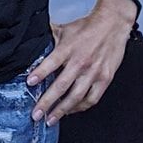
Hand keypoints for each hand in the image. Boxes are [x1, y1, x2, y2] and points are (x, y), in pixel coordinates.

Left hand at [25, 0, 135, 123]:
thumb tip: (32, 40)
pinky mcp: (105, 78)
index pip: (51, 62)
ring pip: (76, 97)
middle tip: (36, 114)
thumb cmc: (87, 27)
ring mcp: (94, 72)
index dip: (40, 73)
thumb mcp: (64, 29)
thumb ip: (48, 37)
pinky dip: (80, 107)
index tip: (29, 83)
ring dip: (62, 110)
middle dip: (47, 102)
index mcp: (68, 49)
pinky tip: (71, 111)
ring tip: (51, 119)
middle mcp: (80, 62)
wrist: (113, 24)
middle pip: (61, 86)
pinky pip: (92, 98)